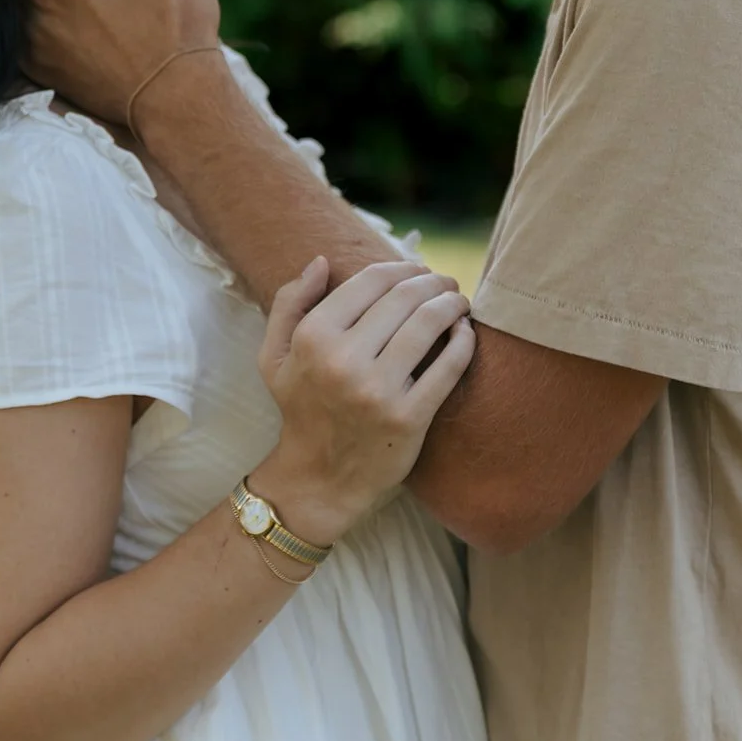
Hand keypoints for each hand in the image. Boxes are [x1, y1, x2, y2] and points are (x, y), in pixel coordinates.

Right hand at [251, 257, 475, 543]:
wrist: (320, 479)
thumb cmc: (301, 408)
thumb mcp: (276, 355)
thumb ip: (289, 303)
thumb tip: (321, 261)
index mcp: (314, 337)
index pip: (371, 281)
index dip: (401, 267)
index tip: (417, 271)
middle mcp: (344, 361)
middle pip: (405, 297)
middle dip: (432, 281)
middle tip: (445, 282)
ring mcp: (378, 391)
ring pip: (429, 324)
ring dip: (451, 303)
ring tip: (458, 301)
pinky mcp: (409, 418)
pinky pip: (448, 367)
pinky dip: (464, 341)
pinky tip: (465, 332)